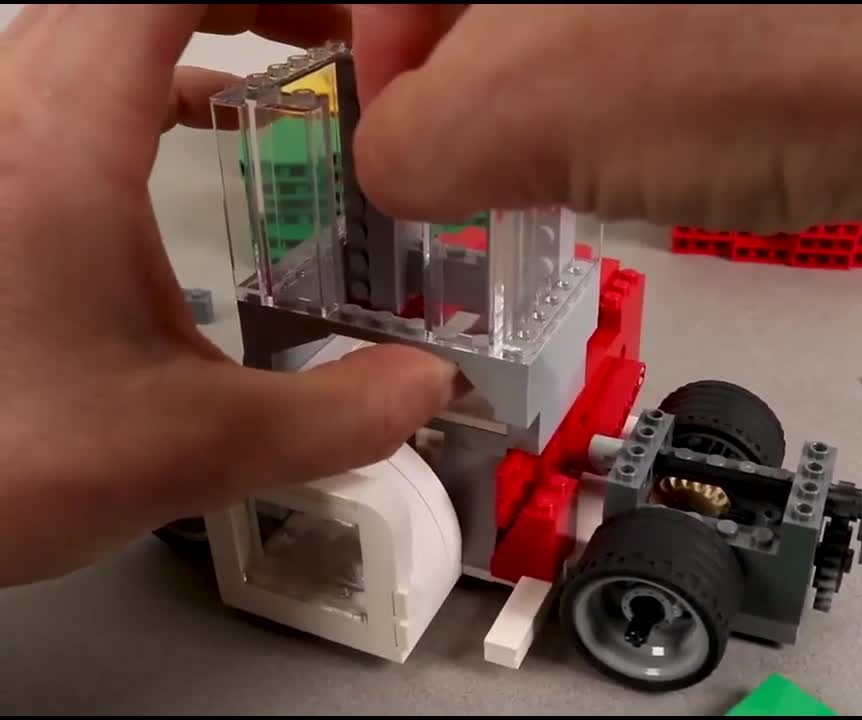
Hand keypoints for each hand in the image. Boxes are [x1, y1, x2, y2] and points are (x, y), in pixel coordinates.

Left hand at [0, 4, 461, 587]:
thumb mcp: (185, 447)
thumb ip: (332, 418)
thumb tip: (428, 387)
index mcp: (61, 138)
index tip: (345, 20)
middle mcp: (7, 107)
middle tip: (347, 38)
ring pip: (99, 21)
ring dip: (203, 23)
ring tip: (295, 62)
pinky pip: (74, 71)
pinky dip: (153, 70)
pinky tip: (204, 125)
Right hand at [351, 4, 861, 232]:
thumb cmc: (768, 64)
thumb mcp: (526, 119)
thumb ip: (410, 146)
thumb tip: (390, 169)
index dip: (384, 68)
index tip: (410, 150)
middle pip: (466, 20)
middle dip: (466, 101)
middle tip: (495, 177)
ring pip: (541, 40)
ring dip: (543, 113)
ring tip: (592, 161)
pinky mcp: (703, 14)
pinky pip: (612, 54)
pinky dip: (608, 109)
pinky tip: (653, 141)